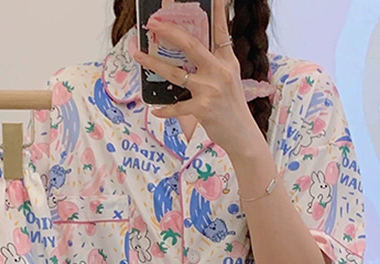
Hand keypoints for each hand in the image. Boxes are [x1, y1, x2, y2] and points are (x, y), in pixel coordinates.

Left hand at [132, 0, 262, 156]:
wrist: (242, 134)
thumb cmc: (231, 106)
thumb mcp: (229, 78)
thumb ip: (214, 62)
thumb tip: (193, 49)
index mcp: (226, 61)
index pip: (221, 30)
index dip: (217, 10)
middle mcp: (219, 71)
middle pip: (190, 45)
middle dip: (169, 32)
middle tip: (153, 23)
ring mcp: (210, 90)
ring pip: (175, 73)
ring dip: (153, 63)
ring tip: (138, 55)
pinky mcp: (202, 109)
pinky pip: (176, 106)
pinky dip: (164, 109)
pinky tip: (155, 109)